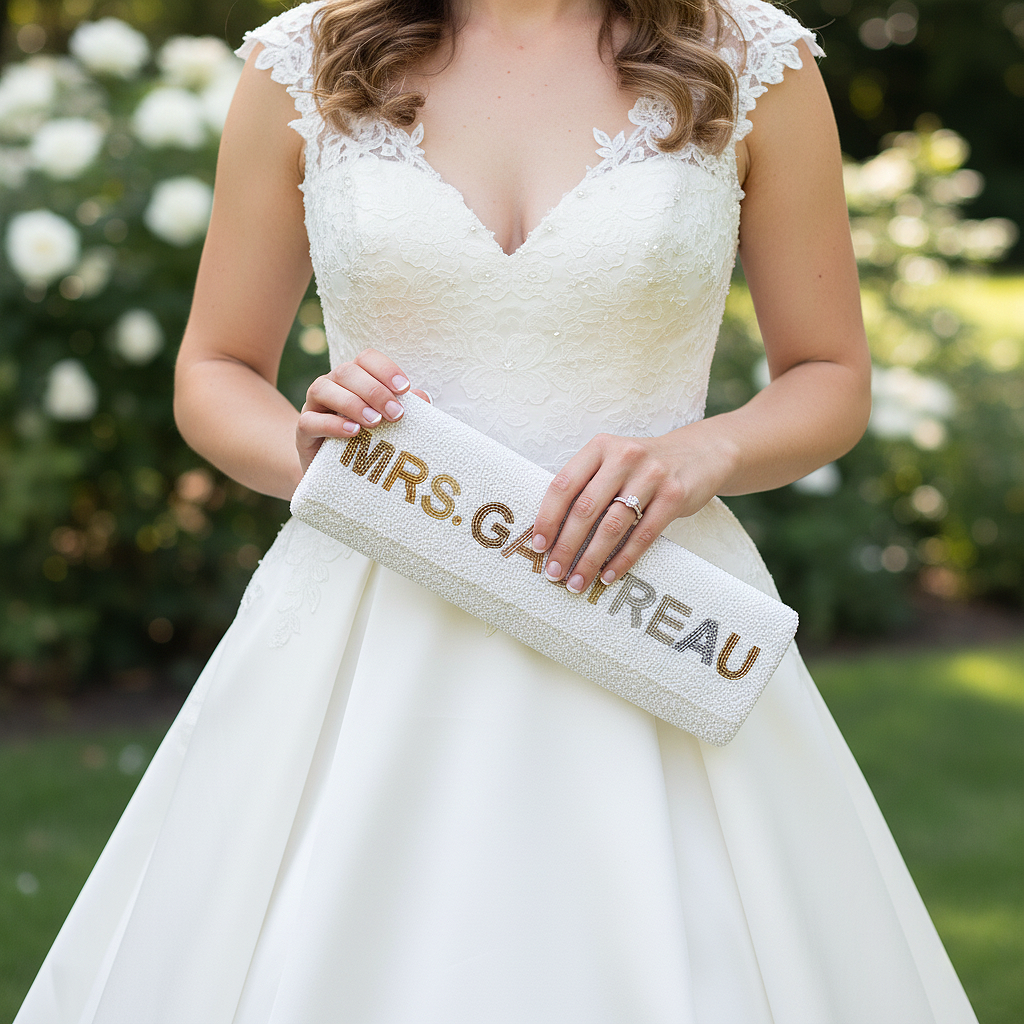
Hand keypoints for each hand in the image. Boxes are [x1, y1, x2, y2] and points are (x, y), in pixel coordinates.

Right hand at [296, 348, 429, 474]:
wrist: (339, 475)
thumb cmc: (370, 442)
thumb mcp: (391, 426)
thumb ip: (405, 410)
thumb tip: (423, 397)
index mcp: (355, 378)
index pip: (366, 359)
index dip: (385, 368)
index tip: (406, 388)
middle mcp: (332, 385)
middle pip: (346, 371)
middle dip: (375, 391)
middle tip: (396, 414)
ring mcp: (313, 406)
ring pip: (322, 389)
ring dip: (353, 403)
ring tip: (375, 422)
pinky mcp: (303, 431)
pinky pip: (310, 421)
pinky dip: (332, 424)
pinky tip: (354, 432)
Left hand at [530, 428, 733, 593]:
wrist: (699, 454)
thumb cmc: (642, 467)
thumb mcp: (612, 462)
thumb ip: (586, 485)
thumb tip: (551, 532)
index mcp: (599, 447)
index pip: (564, 484)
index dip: (547, 517)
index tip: (538, 546)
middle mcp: (623, 457)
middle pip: (585, 509)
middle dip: (566, 546)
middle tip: (553, 572)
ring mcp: (651, 475)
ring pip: (612, 526)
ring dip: (591, 559)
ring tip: (577, 581)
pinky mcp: (673, 496)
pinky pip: (642, 535)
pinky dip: (622, 560)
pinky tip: (608, 576)